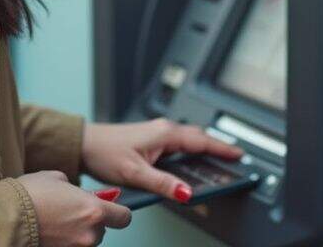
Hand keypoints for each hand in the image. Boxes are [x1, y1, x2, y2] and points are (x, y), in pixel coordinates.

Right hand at [16, 170, 130, 246]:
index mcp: (94, 211)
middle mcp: (89, 234)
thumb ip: (77, 189)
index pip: (123, 217)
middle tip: (74, 211)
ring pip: (87, 240)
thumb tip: (82, 195)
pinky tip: (52, 231)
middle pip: (103, 230)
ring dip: (79, 232)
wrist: (5, 216)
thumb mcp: (58, 178)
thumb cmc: (30, 194)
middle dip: (92, 221)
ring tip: (59, 221)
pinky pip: (72, 246)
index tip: (112, 209)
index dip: (118, 212)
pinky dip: (66, 240)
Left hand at [81, 118, 243, 202]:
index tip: (238, 155)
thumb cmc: (104, 152)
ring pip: (188, 141)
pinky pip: (178, 145)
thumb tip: (186, 192)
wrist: (84, 145)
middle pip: (198, 138)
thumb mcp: (135, 173)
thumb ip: (162, 183)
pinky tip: (189, 165)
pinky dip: (189, 152)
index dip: (222, 148)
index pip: (201, 140)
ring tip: (217, 163)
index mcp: (165, 133)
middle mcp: (163, 130)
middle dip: (216, 148)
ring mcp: (157, 134)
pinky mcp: (151, 140)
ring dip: (203, 149)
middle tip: (233, 159)